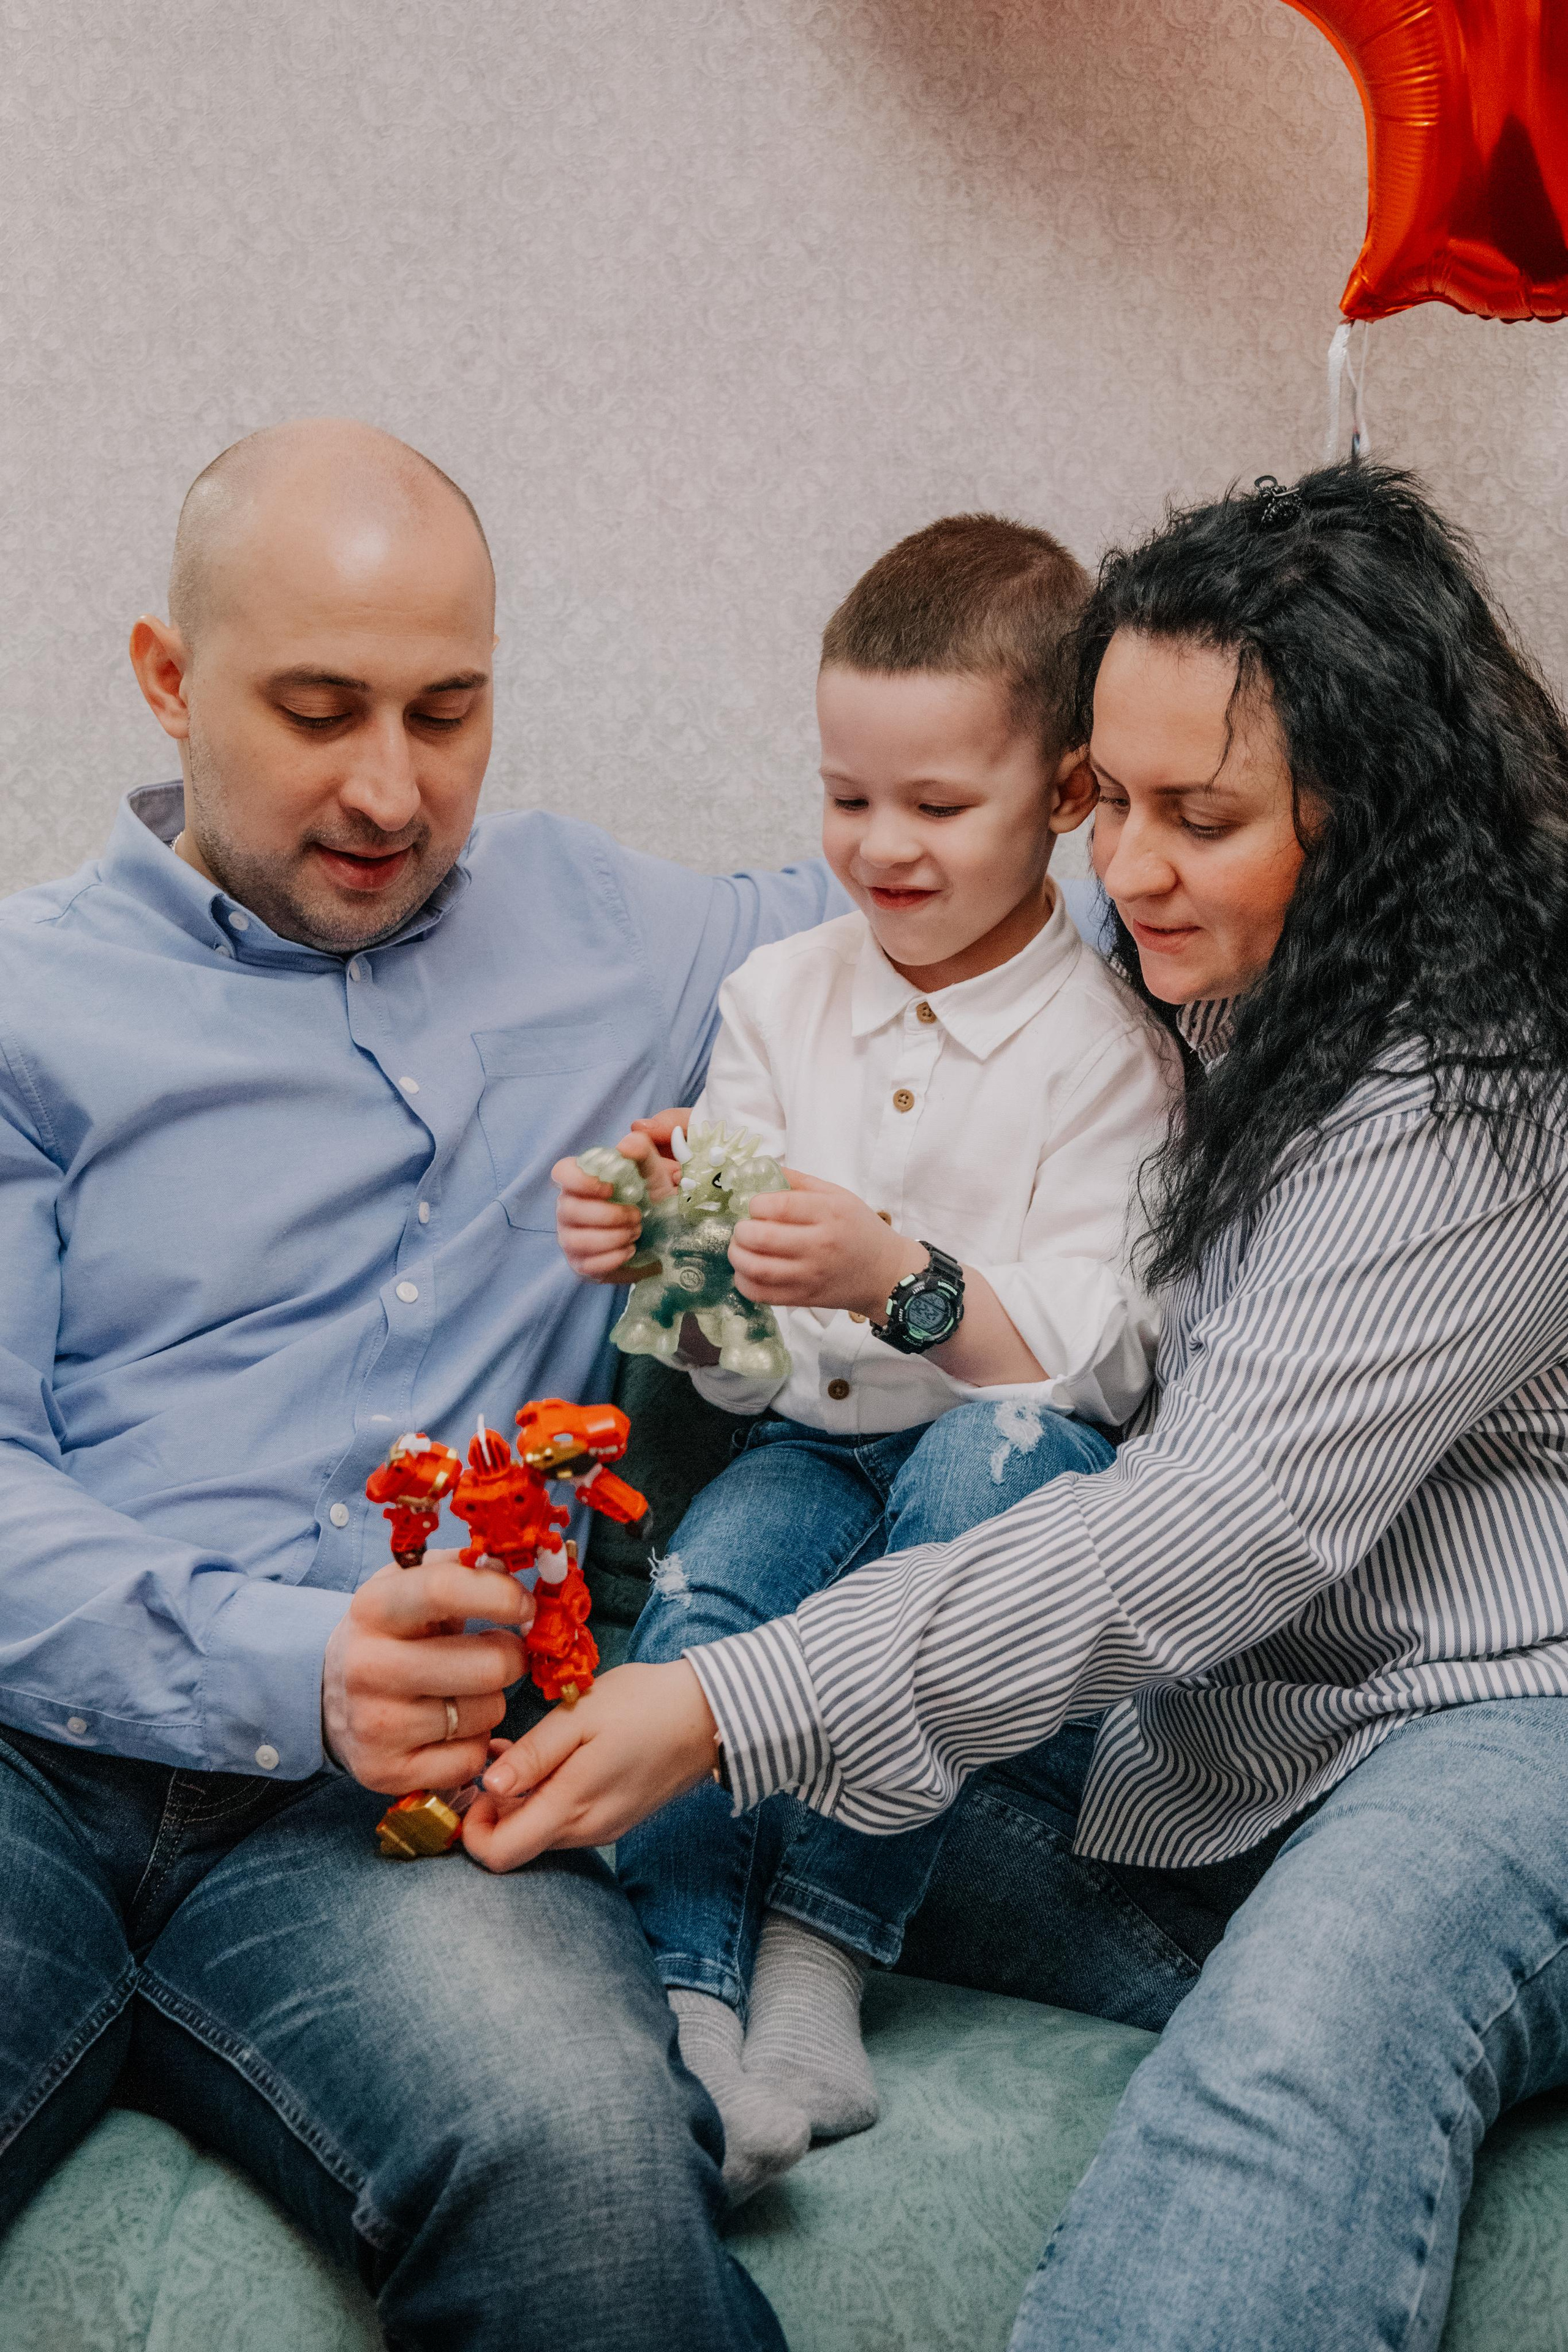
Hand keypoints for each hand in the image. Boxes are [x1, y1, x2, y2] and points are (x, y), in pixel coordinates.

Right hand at [321, 1550, 533, 1793]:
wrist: (330, 1697)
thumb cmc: (391, 1634)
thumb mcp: (410, 1587)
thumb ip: (462, 1569)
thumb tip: (512, 1568)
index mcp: (373, 1609)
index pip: (445, 1590)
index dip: (500, 1595)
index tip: (526, 1605)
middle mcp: (368, 1667)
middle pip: (487, 1666)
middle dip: (510, 1658)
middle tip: (501, 1654)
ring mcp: (376, 1725)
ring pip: (486, 1714)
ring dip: (490, 1702)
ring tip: (463, 1691)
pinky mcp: (386, 1771)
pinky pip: (470, 1759)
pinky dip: (473, 1744)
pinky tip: (450, 1728)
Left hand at [461, 1660, 719, 1869]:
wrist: (710, 1714)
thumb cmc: (644, 1705)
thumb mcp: (580, 1717)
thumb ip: (532, 1756)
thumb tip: (488, 1788)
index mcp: (572, 1807)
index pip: (499, 1855)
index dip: (472, 1828)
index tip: (477, 1783)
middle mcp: (586, 1831)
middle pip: (517, 1845)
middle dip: (494, 1808)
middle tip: (496, 1755)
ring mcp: (604, 1828)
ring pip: (541, 1832)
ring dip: (521, 1798)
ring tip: (524, 1747)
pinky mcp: (616, 1817)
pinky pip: (566, 1819)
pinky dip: (548, 1796)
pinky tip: (554, 1755)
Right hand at [550, 1111, 689, 1281]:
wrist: (662, 1239)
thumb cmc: (649, 1201)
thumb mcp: (652, 1172)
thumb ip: (641, 1150)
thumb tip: (625, 1146)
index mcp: (581, 1182)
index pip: (561, 1172)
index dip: (579, 1180)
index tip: (609, 1188)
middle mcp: (568, 1209)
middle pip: (569, 1210)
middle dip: (609, 1215)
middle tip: (637, 1217)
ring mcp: (570, 1238)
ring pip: (576, 1239)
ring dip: (613, 1237)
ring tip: (635, 1233)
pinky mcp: (580, 1264)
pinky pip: (588, 1263)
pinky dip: (614, 1257)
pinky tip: (629, 1250)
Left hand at [730, 1169, 924, 1317]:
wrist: (886, 1274)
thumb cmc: (860, 1230)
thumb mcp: (839, 1196)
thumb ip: (800, 1181)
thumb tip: (761, 1168)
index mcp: (829, 1213)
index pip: (779, 1206)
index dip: (756, 1204)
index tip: (756, 1206)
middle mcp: (819, 1245)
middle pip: (762, 1238)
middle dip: (741, 1230)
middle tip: (743, 1228)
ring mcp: (810, 1275)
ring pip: (757, 1269)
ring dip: (737, 1256)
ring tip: (740, 1248)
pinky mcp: (804, 1298)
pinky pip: (762, 1294)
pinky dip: (744, 1282)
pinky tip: (746, 1271)